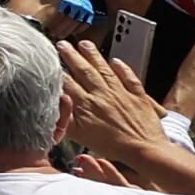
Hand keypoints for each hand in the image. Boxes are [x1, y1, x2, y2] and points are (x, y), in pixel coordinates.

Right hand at [54, 38, 171, 163]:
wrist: (144, 150)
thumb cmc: (113, 147)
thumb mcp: (80, 137)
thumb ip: (64, 119)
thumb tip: (56, 102)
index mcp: (86, 105)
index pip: (68, 83)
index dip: (57, 71)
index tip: (49, 62)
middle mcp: (103, 95)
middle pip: (84, 71)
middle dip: (72, 56)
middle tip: (63, 44)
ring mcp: (121, 93)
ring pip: (105, 70)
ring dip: (94, 55)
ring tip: (85, 44)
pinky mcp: (138, 97)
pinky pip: (129, 78)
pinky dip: (123, 68)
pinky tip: (116, 61)